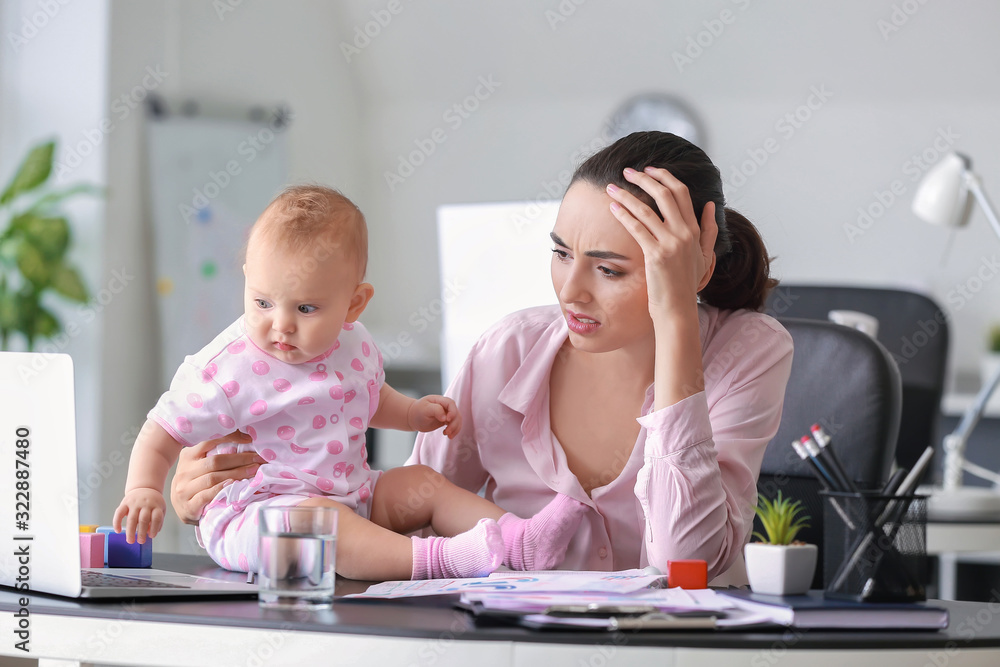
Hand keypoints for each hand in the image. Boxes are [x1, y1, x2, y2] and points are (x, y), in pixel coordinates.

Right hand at [113, 488, 165, 543]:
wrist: (145, 487)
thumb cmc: (153, 503)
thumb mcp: (159, 509)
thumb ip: (157, 520)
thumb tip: (150, 533)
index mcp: (156, 505)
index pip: (156, 517)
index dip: (154, 528)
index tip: (151, 536)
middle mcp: (146, 504)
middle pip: (143, 519)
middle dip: (142, 532)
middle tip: (140, 541)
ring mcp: (135, 503)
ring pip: (132, 518)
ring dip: (130, 531)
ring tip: (130, 541)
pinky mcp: (125, 502)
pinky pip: (119, 513)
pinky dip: (117, 522)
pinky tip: (118, 531)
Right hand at [169, 431, 261, 524]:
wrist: (182, 507)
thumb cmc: (196, 481)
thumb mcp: (200, 463)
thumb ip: (215, 452)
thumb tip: (245, 438)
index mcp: (188, 456)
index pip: (208, 442)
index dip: (229, 438)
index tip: (249, 439)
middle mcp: (184, 471)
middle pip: (215, 461)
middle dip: (240, 459)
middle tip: (257, 459)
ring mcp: (184, 489)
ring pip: (213, 478)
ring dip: (236, 473)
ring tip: (253, 471)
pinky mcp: (188, 506)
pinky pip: (206, 495)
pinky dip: (221, 489)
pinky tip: (234, 484)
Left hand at [407, 395, 461, 436]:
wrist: (413, 417)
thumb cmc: (417, 411)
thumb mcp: (425, 409)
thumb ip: (436, 410)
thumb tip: (445, 418)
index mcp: (440, 400)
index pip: (451, 404)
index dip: (452, 411)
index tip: (448, 420)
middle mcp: (445, 406)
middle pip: (456, 413)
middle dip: (454, 423)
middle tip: (447, 432)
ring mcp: (447, 413)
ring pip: (457, 420)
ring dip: (455, 428)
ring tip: (448, 435)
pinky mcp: (446, 420)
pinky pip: (454, 425)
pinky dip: (454, 431)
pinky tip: (449, 436)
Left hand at [607, 166, 718, 314]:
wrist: (677, 309)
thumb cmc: (686, 285)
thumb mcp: (705, 256)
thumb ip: (709, 230)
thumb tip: (710, 205)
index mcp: (695, 230)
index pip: (681, 193)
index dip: (664, 177)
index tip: (649, 170)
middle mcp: (685, 233)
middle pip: (665, 194)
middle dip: (644, 178)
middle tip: (627, 171)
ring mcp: (671, 243)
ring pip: (646, 209)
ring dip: (626, 194)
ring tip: (612, 187)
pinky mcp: (656, 254)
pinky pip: (636, 227)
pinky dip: (623, 215)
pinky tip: (612, 207)